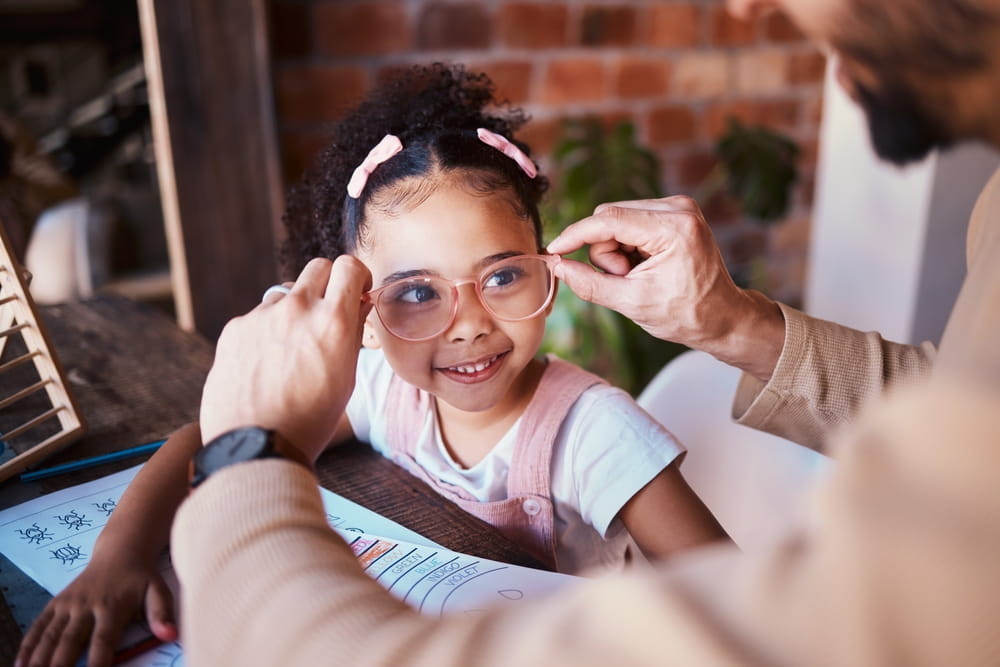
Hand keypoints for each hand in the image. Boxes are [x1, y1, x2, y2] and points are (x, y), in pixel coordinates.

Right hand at [16, 558, 175, 666]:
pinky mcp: (56, 603)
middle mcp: (86, 606)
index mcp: (112, 607)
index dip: (97, 662)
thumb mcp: (158, 590)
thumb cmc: (141, 578)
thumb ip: (162, 613)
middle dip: (60, 666)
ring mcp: (69, 604)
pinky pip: (39, 626)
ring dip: (39, 660)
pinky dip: (28, 646)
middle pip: (69, 642)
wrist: (121, 551)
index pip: (103, 640)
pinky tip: (20, 665)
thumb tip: (170, 635)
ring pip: (49, 636)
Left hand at [199, 255, 371, 462]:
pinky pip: (257, 318)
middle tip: (326, 312)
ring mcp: (261, 316)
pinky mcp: (235, 329)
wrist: (256, 446)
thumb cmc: (310, 420)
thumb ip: (351, 333)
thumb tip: (356, 305)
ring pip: (285, 295)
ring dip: (293, 311)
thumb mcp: (347, 379)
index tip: (354, 291)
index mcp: (334, 322)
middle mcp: (297, 309)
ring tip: (290, 352)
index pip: (348, 266)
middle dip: (327, 284)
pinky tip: (265, 365)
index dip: (355, 276)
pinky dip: (265, 332)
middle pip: (317, 267)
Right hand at [547, 196, 783, 380]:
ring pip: (617, 219)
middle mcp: (679, 207)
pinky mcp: (675, 212)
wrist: (722, 317)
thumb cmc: (684, 314)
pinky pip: (630, 222)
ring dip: (616, 251)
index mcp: (674, 227)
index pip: (609, 219)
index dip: (576, 234)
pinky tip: (643, 266)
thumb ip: (590, 284)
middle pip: (610, 217)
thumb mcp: (632, 303)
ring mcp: (678, 207)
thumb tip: (558, 267)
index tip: (554, 250)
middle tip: (624, 280)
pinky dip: (628, 246)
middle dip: (606, 252)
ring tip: (637, 276)